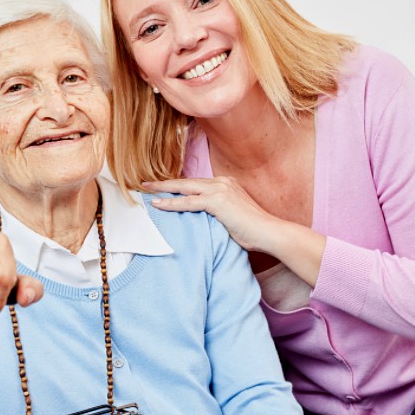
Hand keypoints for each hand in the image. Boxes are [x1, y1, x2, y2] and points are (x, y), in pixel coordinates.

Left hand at [143, 177, 274, 251]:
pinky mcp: (217, 201)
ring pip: (184, 188)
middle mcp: (222, 182)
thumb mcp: (231, 217)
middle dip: (164, 182)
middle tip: (146, 183)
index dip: (178, 185)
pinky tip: (157, 204)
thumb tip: (200, 219)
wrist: (268, 232)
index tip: (162, 187)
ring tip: (145, 190)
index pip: (196, 183)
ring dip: (163, 189)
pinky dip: (171, 203)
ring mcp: (219, 190)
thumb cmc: (252, 230)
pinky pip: (188, 202)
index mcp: (226, 184)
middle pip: (187, 181)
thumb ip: (216, 212)